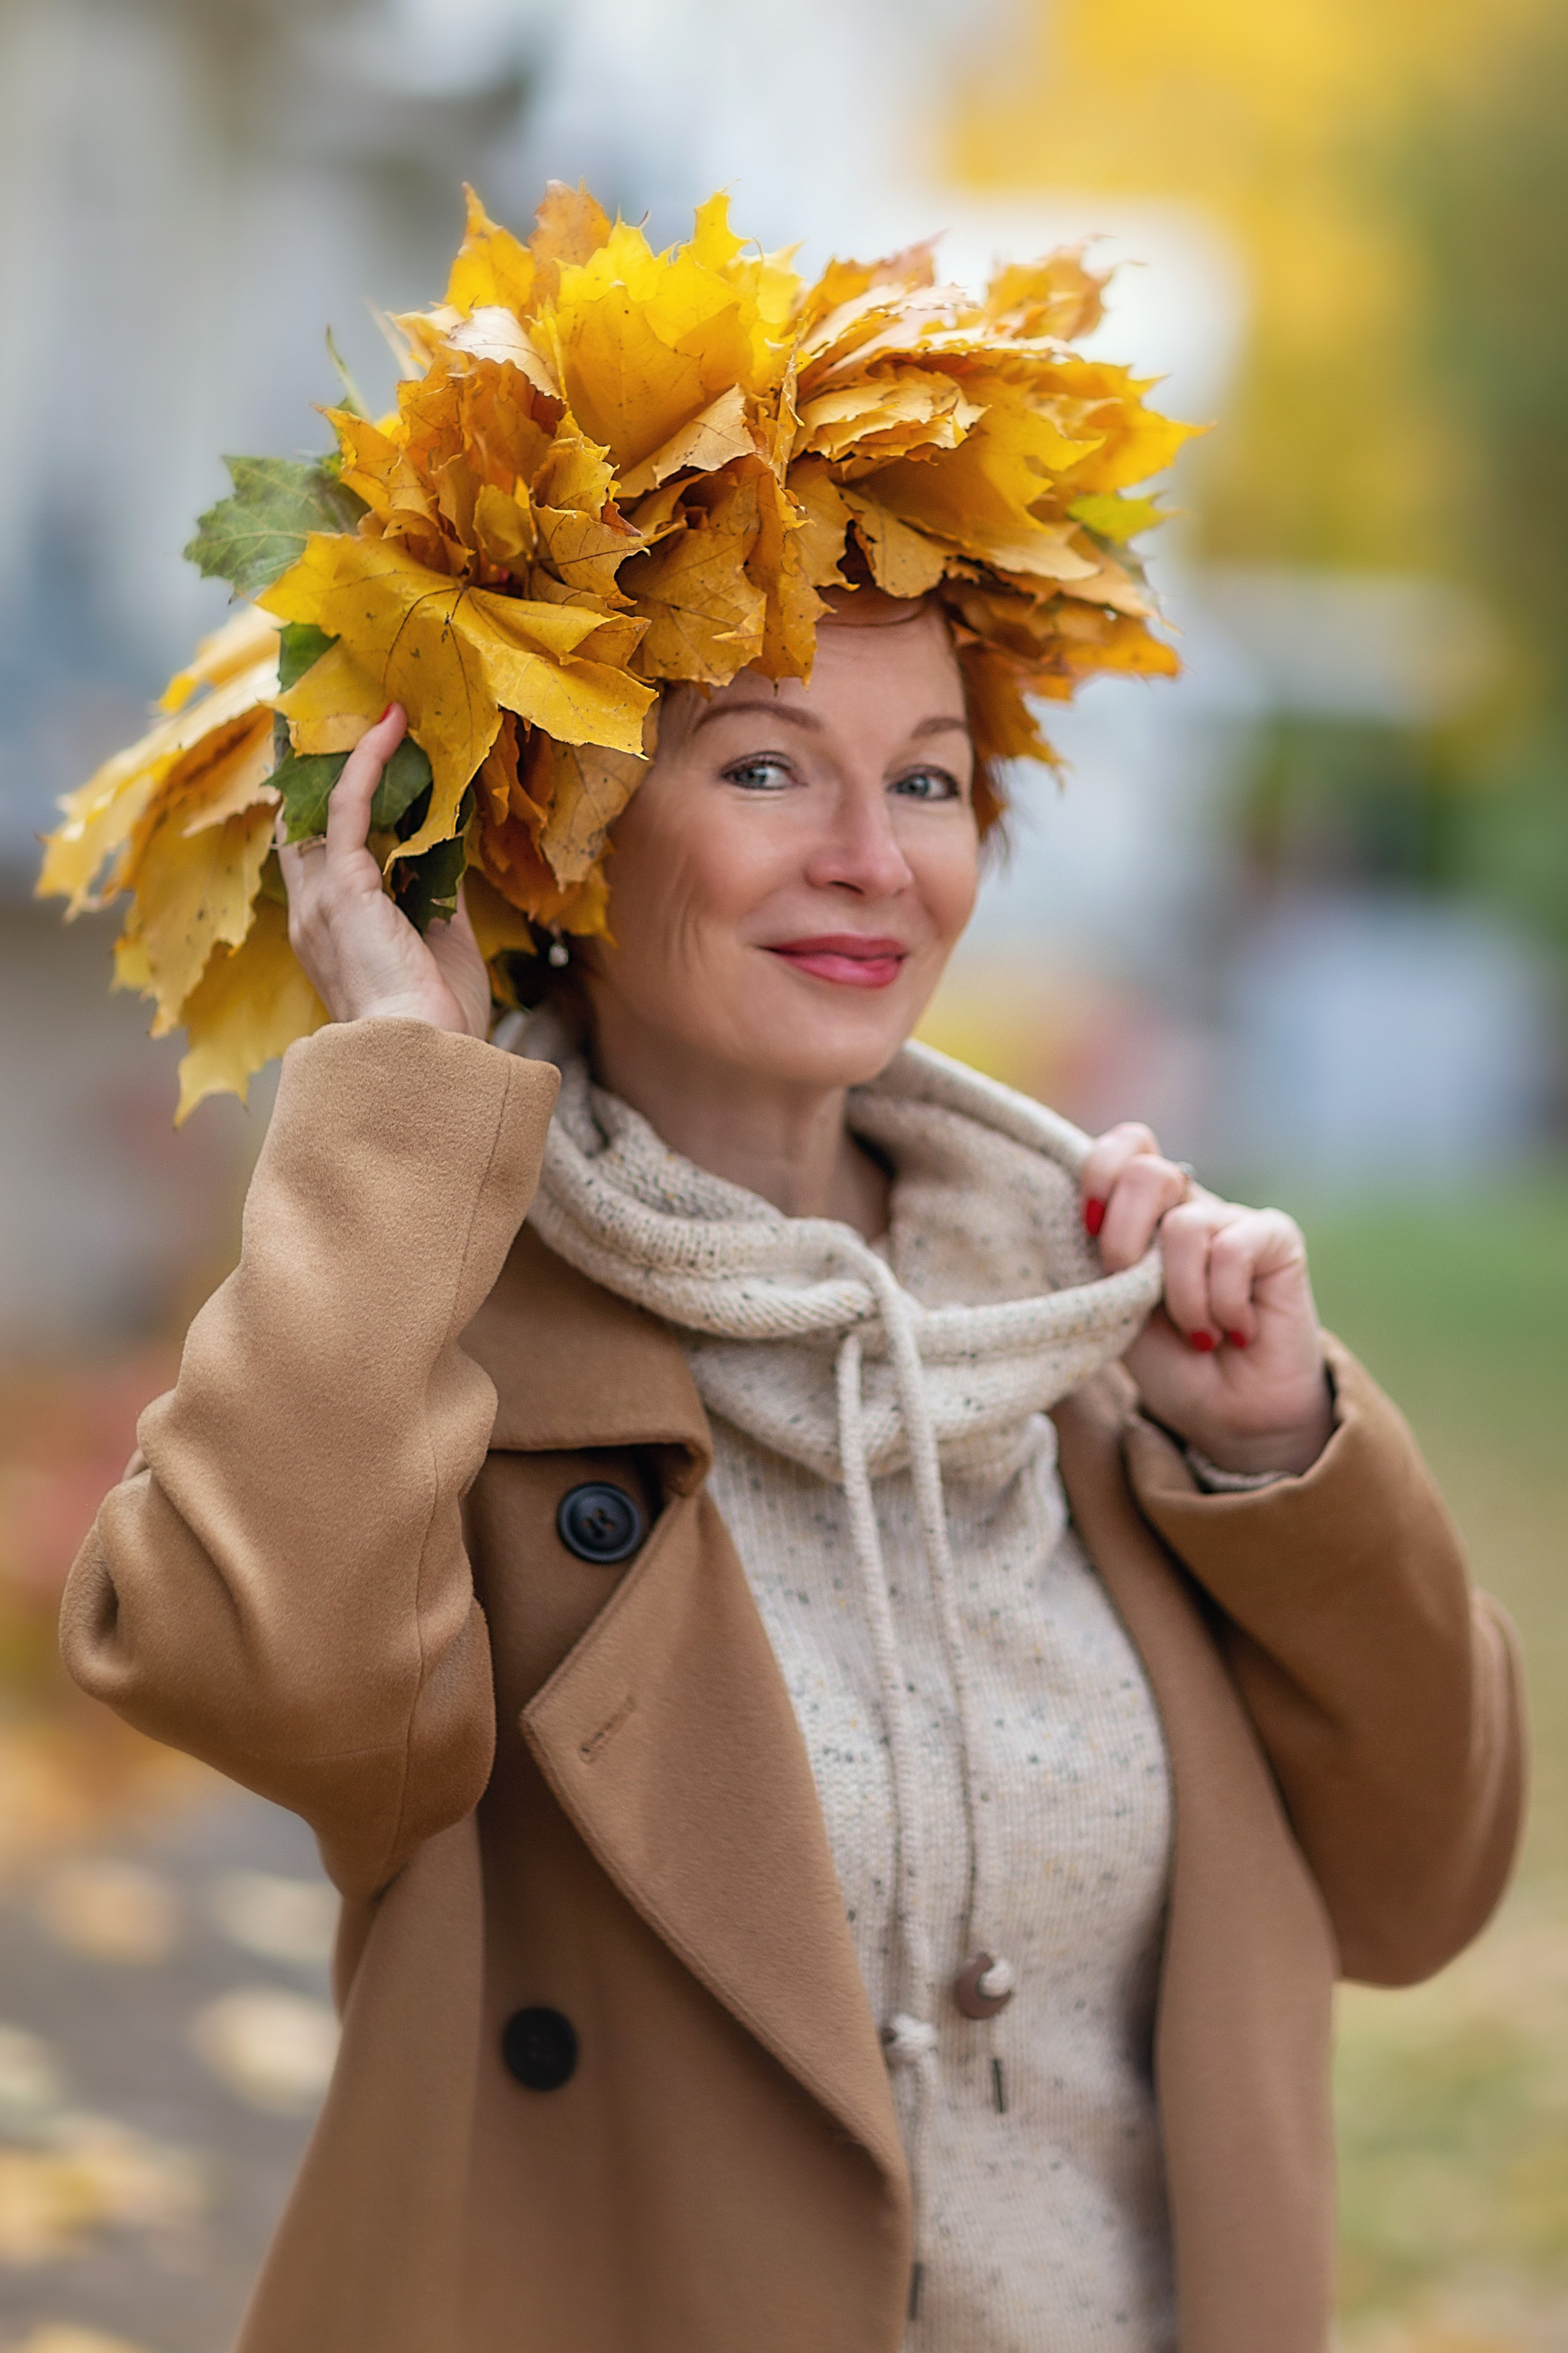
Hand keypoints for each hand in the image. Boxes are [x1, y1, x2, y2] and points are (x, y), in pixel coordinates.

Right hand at [278, 705, 490, 1039]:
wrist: (427, 1060)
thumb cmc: (439, 1023)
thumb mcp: (441, 950)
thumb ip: (436, 899)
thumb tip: (447, 852)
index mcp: (330, 935)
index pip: (315, 859)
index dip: (324, 810)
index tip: (346, 768)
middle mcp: (312, 913)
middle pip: (302, 822)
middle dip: (316, 770)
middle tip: (339, 715)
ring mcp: (320, 900)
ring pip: (320, 805)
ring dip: (343, 752)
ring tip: (373, 706)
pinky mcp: (343, 889)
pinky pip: (351, 806)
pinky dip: (369, 761)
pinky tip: (391, 725)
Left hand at [1082, 1122, 1333, 1476]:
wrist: (1230, 1416)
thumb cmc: (1170, 1362)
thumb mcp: (1117, 1306)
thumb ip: (1099, 1255)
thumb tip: (1085, 1212)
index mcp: (1144, 1212)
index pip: (1126, 1146)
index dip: (1100, 1172)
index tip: (1088, 1227)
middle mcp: (1189, 1205)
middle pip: (1149, 1172)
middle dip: (1125, 1240)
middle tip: (1137, 1293)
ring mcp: (1234, 1219)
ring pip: (1185, 1226)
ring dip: (1181, 1297)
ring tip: (1199, 1333)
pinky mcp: (1276, 1238)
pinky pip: (1233, 1250)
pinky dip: (1223, 1304)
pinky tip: (1237, 1330)